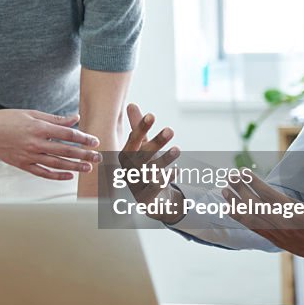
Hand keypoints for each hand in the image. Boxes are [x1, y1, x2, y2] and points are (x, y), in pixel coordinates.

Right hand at [0, 109, 101, 180]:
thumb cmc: (7, 119)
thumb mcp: (31, 114)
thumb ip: (54, 119)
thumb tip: (75, 118)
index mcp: (38, 127)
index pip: (66, 134)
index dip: (82, 138)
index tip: (94, 141)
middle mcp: (35, 143)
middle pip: (65, 151)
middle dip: (83, 155)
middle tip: (98, 157)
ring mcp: (28, 155)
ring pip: (56, 164)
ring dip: (74, 167)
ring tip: (88, 168)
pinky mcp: (22, 164)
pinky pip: (42, 172)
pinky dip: (56, 175)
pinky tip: (68, 176)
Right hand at [119, 103, 182, 220]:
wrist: (150, 200)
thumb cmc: (145, 169)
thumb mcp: (142, 148)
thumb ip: (138, 129)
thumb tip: (131, 104)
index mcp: (126, 156)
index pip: (133, 140)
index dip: (141, 128)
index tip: (151, 116)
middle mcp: (128, 170)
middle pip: (140, 155)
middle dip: (155, 143)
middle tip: (170, 130)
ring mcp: (134, 186)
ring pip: (148, 172)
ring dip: (163, 160)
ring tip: (177, 150)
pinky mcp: (143, 199)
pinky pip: (153, 189)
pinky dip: (165, 179)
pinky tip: (176, 171)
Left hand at [224, 158, 303, 267]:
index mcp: (295, 213)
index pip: (268, 195)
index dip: (254, 183)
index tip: (242, 172)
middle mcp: (284, 224)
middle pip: (255, 205)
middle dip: (240, 190)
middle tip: (229, 176)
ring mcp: (278, 234)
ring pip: (252, 218)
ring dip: (236, 204)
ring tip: (224, 191)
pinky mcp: (276, 241)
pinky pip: (254, 229)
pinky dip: (241, 219)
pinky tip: (231, 209)